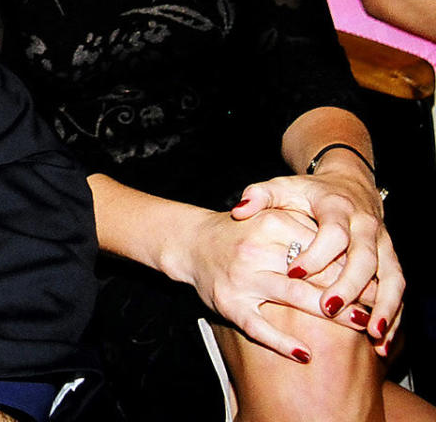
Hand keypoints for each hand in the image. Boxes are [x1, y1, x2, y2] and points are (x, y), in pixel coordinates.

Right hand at [184, 207, 376, 360]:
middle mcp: (255, 249)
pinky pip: (258, 326)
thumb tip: (349, 253)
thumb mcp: (270, 218)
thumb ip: (303, 229)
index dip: (351, 265)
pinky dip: (282, 342)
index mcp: (270, 224)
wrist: (192, 241)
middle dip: (350, 292)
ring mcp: (242, 278)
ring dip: (331, 314)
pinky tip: (304, 353)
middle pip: (313, 273)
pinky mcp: (229, 302)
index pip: (320, 247)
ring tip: (361, 325)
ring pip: (293, 298)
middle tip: (378, 306)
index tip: (376, 279)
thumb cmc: (241, 233)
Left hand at [232, 168, 399, 354]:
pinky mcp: (391, 259)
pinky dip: (393, 314)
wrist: (348, 185)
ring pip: (391, 277)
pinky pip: (398, 288)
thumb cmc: (307, 191)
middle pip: (365, 258)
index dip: (316, 254)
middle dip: (349, 286)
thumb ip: (259, 196)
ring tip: (371, 334)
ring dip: (384, 307)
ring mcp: (383, 243)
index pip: (332, 232)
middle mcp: (365, 225)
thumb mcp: (281, 187)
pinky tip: (382, 341)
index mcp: (337, 207)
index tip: (294, 273)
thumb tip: (239, 211)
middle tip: (329, 309)